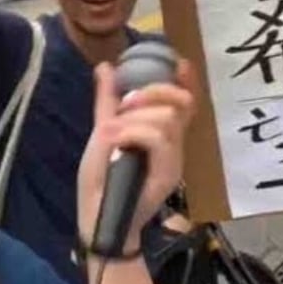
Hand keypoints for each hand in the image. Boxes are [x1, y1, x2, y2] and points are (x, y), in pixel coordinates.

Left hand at [77, 59, 197, 254]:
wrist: (97, 220)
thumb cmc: (100, 180)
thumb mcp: (102, 133)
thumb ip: (108, 102)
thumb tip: (106, 67)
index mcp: (163, 137)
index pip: (185, 104)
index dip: (186, 82)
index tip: (179, 63)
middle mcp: (174, 148)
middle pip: (180, 104)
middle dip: (151, 93)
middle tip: (125, 104)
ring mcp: (173, 163)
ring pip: (166, 120)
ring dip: (134, 119)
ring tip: (113, 133)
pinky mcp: (167, 176)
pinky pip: (157, 139)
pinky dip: (132, 132)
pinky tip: (117, 141)